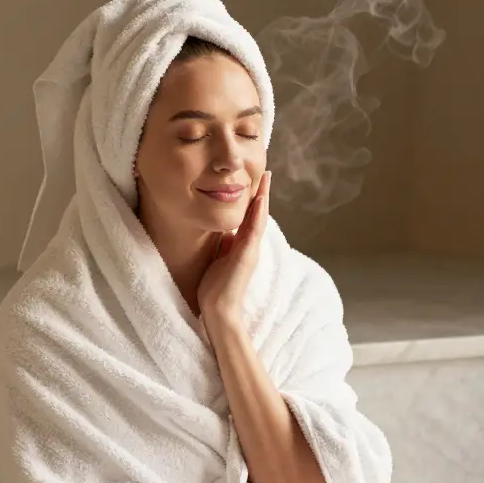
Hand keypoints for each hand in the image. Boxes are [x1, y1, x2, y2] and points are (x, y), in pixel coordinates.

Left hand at [197, 171, 270, 325]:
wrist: (219, 310)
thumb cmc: (215, 287)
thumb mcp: (219, 258)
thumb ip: (225, 244)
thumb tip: (225, 232)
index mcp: (242, 246)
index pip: (251, 217)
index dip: (254, 199)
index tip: (257, 181)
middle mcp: (250, 246)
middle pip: (259, 214)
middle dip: (263, 193)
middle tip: (267, 173)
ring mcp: (250, 251)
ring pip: (259, 219)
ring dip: (263, 198)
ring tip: (266, 179)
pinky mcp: (246, 256)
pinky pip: (253, 231)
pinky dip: (257, 214)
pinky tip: (259, 200)